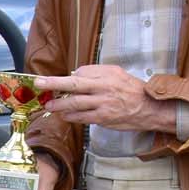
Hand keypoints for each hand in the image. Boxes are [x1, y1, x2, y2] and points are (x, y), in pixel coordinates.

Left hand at [34, 64, 176, 133]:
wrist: (149, 108)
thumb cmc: (132, 91)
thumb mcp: (117, 74)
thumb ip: (97, 74)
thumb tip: (76, 75)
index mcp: (107, 74)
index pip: (82, 71)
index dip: (70, 76)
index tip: (58, 80)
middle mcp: (104, 87)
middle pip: (74, 83)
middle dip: (54, 83)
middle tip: (39, 83)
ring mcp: (103, 103)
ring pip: (75, 102)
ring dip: (59, 104)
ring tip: (49, 105)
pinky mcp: (103, 117)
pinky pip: (82, 117)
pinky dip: (71, 116)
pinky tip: (64, 115)